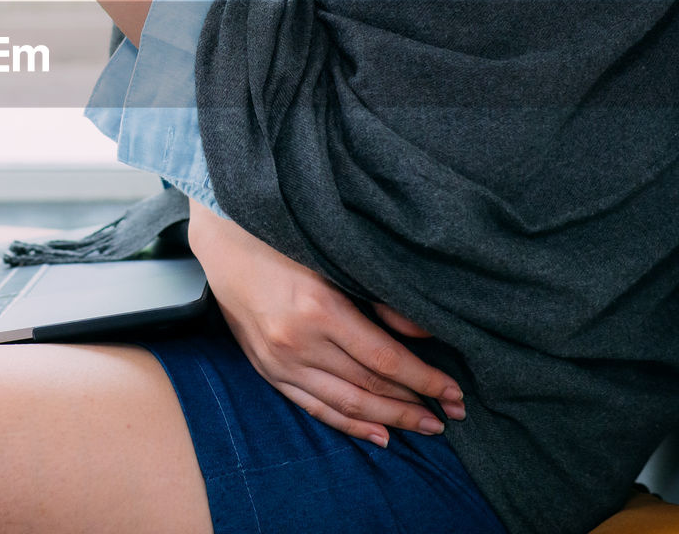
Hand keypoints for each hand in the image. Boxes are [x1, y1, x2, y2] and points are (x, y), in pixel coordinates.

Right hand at [187, 199, 465, 447]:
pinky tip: (378, 435)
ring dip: (388, 419)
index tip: (453, 393)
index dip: (424, 380)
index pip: (385, 359)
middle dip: (414, 404)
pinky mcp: (267, 370)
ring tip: (423, 427)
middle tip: (449, 417)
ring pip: (345, 404)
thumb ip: (378, 298)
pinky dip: (348, 424)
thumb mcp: (333, 260)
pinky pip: (314, 407)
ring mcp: (279, 362)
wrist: (224, 244)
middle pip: (368, 387)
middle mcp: (298, 344)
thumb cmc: (283, 242)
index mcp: (319, 310)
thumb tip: (424, 334)